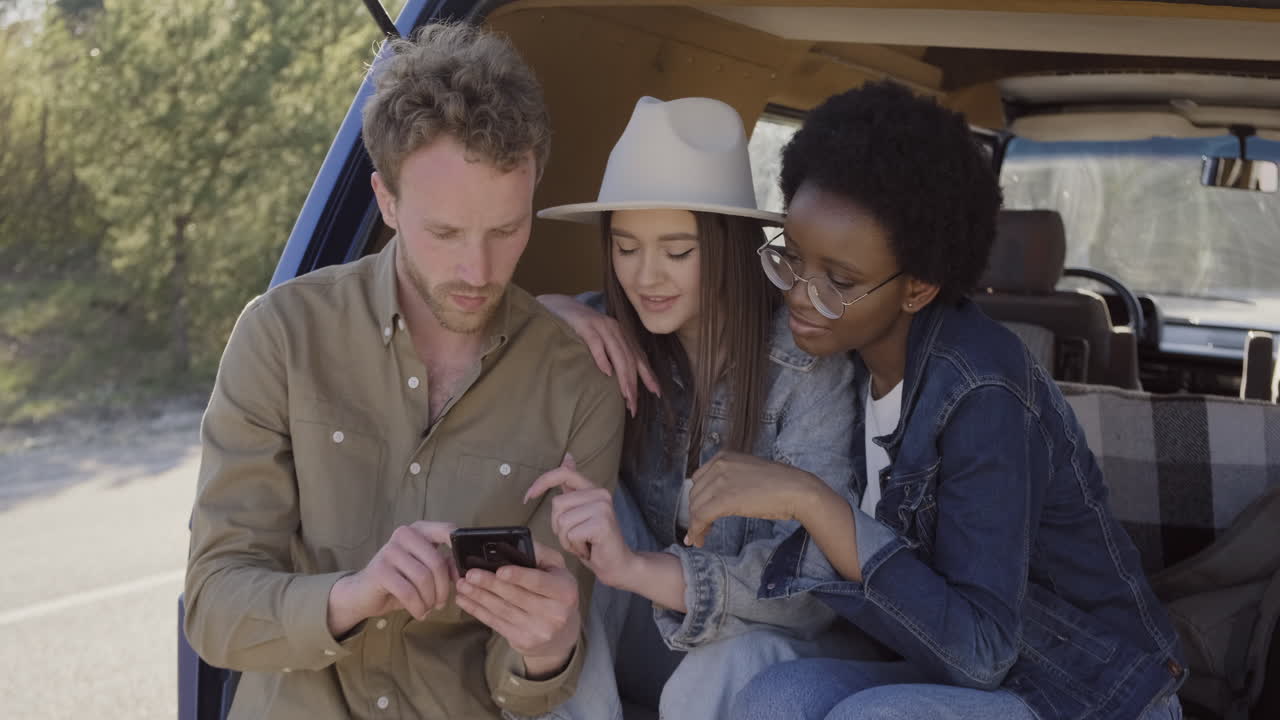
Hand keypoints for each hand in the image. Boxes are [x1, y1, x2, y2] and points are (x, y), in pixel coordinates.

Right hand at [327, 521, 457, 634]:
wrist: (363, 594)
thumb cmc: (399, 581)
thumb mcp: (425, 571)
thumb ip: (444, 565)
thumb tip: (464, 570)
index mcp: (419, 530)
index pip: (446, 531)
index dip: (459, 549)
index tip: (464, 572)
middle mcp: (404, 534)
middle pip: (437, 562)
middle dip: (443, 589)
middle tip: (441, 603)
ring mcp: (390, 550)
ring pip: (424, 578)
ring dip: (430, 600)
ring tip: (428, 608)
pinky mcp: (380, 570)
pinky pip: (408, 592)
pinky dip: (418, 606)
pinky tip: (419, 612)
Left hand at [455, 539, 580, 676]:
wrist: (562, 633)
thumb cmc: (556, 592)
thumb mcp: (557, 569)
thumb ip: (538, 553)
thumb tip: (511, 543)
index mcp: (565, 591)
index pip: (539, 582)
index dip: (519, 577)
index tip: (500, 570)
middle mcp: (555, 614)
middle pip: (516, 596)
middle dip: (490, 584)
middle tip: (470, 574)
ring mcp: (539, 631)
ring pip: (502, 610)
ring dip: (479, 596)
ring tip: (462, 585)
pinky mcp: (523, 641)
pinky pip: (496, 623)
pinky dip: (477, 610)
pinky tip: (464, 600)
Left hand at [525, 454, 636, 588]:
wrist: (618, 564)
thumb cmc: (594, 541)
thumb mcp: (579, 510)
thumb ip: (572, 485)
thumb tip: (568, 456)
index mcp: (593, 488)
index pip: (563, 473)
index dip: (542, 482)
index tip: (528, 497)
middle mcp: (600, 494)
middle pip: (557, 504)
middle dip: (558, 527)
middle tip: (576, 536)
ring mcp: (602, 508)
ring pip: (562, 521)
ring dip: (566, 539)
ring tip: (582, 543)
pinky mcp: (602, 524)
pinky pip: (571, 534)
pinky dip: (574, 547)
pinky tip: (587, 548)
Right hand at [537, 294, 659, 416]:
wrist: (559, 307)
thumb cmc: (580, 328)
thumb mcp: (600, 340)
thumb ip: (612, 355)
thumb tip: (620, 381)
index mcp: (621, 334)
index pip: (638, 357)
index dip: (648, 375)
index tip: (656, 393)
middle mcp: (615, 329)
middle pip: (630, 359)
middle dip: (634, 383)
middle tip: (634, 405)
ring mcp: (601, 326)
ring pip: (618, 353)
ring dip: (623, 376)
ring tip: (626, 395)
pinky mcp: (585, 325)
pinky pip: (596, 343)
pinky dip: (603, 358)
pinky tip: (606, 373)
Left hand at [685, 451, 831, 547]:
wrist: (797, 490)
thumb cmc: (780, 485)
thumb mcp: (748, 473)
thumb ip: (730, 479)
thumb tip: (715, 499)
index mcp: (724, 457)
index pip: (698, 480)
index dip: (698, 499)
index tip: (701, 513)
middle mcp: (719, 465)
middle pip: (694, 494)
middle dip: (695, 514)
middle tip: (702, 530)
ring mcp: (720, 480)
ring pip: (695, 507)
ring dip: (695, 525)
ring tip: (701, 537)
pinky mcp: (724, 499)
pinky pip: (700, 517)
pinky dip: (696, 531)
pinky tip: (699, 540)